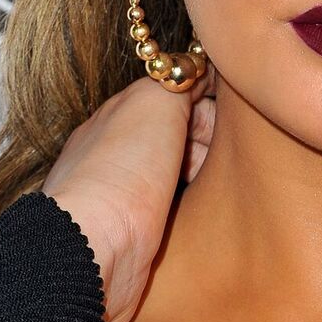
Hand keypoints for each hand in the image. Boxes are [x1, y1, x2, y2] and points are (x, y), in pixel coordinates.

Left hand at [41, 68, 216, 321]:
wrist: (94, 250)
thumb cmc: (121, 174)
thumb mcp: (156, 100)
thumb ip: (180, 77)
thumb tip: (199, 71)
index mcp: (119, 115)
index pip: (173, 96)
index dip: (207, 104)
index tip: (227, 119)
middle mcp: (117, 152)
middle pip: (178, 134)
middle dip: (207, 141)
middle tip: (218, 154)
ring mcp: (124, 195)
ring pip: (177, 173)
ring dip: (201, 175)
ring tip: (214, 182)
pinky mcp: (135, 235)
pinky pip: (173, 211)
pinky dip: (191, 207)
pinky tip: (200, 211)